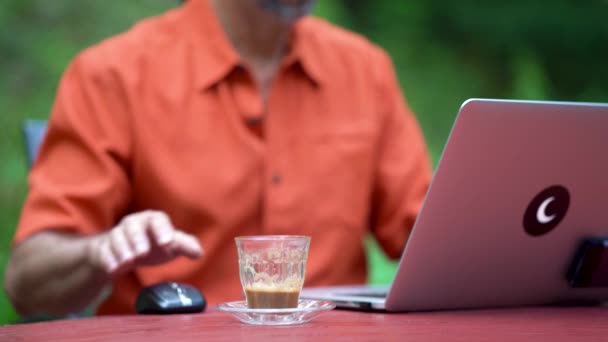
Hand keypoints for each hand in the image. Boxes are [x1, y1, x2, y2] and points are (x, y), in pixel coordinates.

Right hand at [87, 210, 202, 275]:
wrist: (128, 250)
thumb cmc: (154, 244)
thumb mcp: (171, 245)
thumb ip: (185, 246)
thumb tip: (199, 252)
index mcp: (153, 220)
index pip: (158, 219)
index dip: (163, 230)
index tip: (167, 243)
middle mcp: (134, 223)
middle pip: (133, 226)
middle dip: (138, 239)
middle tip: (143, 253)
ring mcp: (118, 234)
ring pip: (117, 237)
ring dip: (122, 249)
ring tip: (128, 262)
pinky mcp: (105, 246)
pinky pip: (104, 250)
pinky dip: (108, 259)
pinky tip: (113, 269)